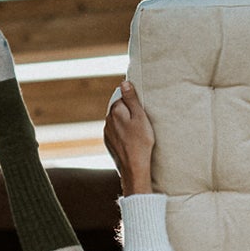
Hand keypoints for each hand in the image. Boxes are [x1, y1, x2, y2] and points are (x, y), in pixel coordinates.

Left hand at [104, 80, 155, 194]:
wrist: (134, 167)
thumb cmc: (141, 142)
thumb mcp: (140, 116)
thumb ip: (131, 99)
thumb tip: (124, 83)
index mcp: (115, 111)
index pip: (122, 96)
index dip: (133, 101)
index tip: (141, 108)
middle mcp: (107, 121)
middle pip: (119, 109)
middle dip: (128, 111)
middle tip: (142, 121)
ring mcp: (107, 133)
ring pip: (117, 121)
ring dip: (126, 123)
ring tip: (138, 132)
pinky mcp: (109, 143)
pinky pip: (117, 133)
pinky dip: (123, 133)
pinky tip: (132, 140)